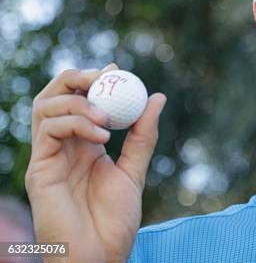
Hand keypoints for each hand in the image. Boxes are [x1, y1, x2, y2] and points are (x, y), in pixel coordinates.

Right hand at [25, 64, 165, 261]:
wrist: (100, 257)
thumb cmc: (115, 221)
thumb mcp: (134, 171)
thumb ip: (143, 136)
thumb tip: (157, 98)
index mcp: (84, 145)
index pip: (78, 99)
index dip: (94, 79)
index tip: (117, 70)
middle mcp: (63, 146)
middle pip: (54, 95)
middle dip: (77, 78)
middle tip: (104, 77)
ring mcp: (48, 157)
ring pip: (44, 106)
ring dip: (78, 100)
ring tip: (106, 118)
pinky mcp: (39, 170)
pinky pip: (49, 130)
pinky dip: (75, 122)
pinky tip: (102, 136)